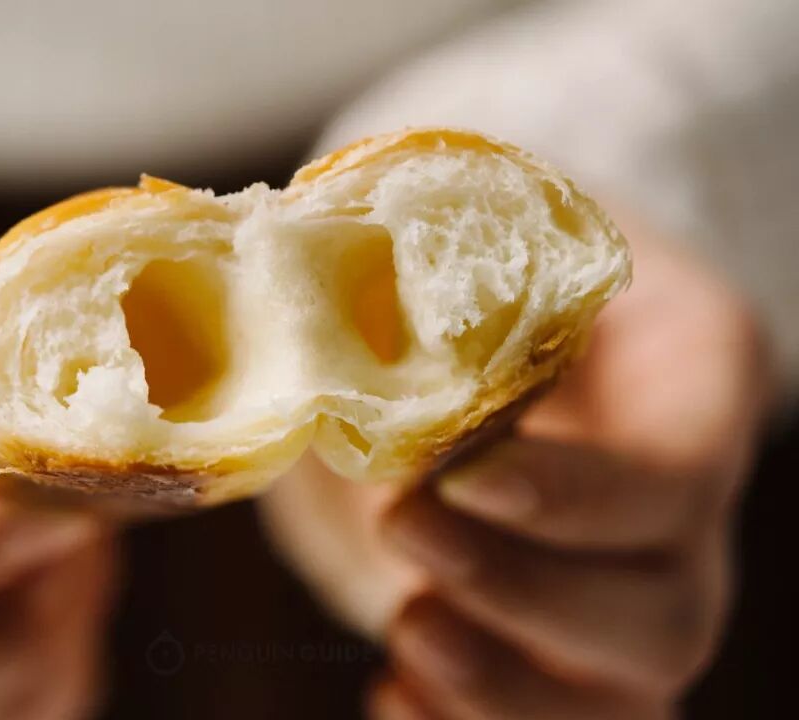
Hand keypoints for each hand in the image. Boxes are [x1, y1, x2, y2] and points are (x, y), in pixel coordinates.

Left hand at [261, 220, 769, 718]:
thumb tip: (337, 368)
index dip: (574, 497)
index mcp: (692, 376)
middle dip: (526, 595)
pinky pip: (562, 716)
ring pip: (627, 694)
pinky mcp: (574, 640)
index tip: (462, 477)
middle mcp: (686, 504)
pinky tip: (394, 689)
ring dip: (508, 688)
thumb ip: (440, 291)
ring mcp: (637, 581)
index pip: (675, 472)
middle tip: (407, 532)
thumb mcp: (477, 240)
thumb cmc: (485, 264)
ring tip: (406, 628)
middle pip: (663, 610)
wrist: (481, 321)